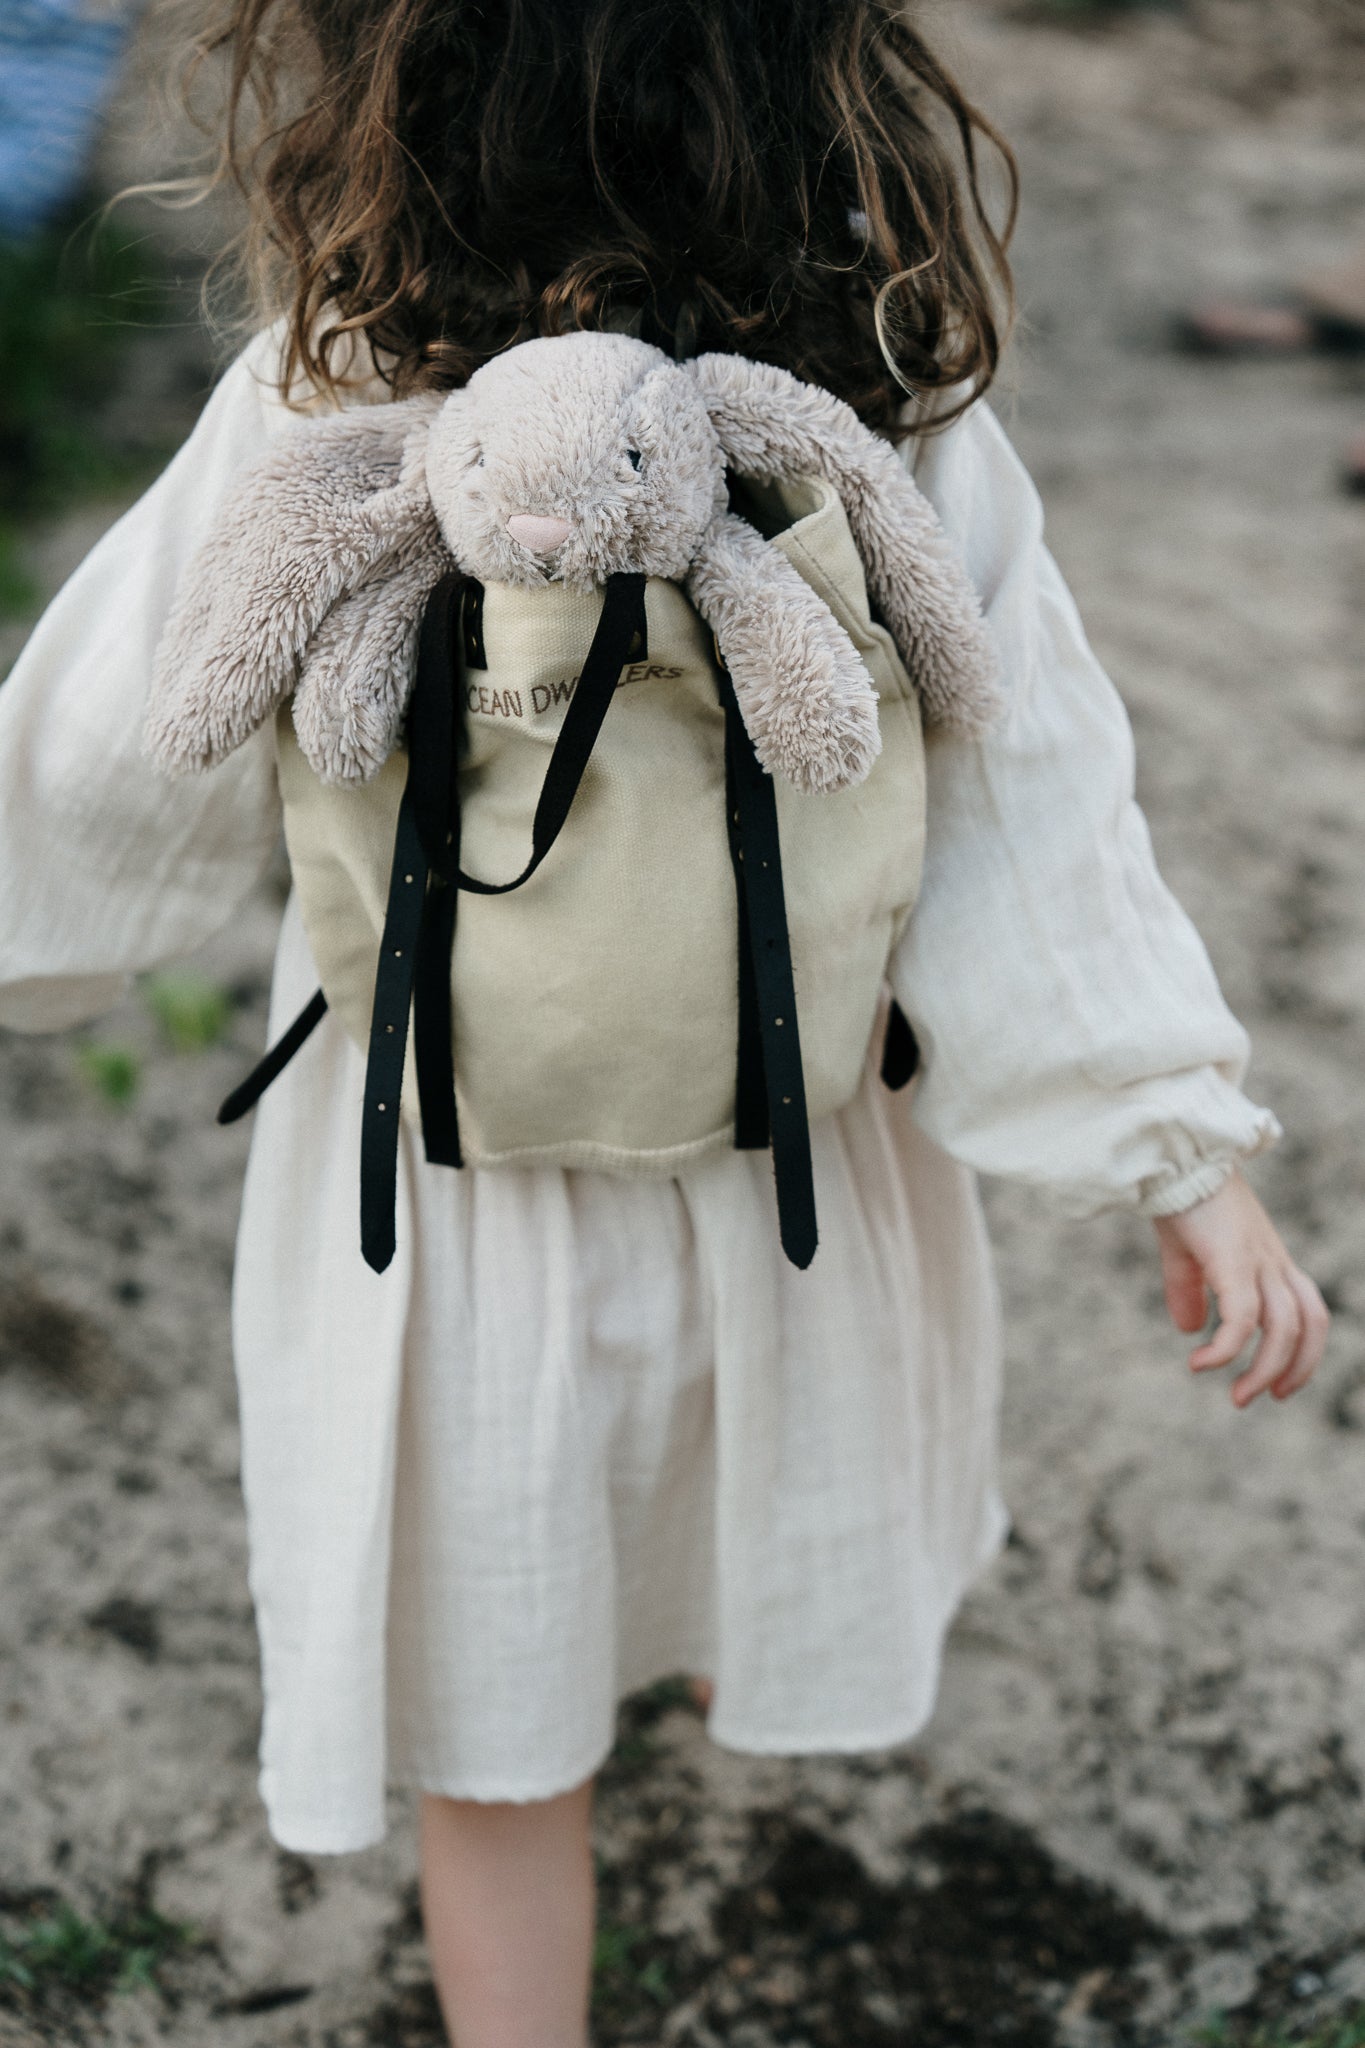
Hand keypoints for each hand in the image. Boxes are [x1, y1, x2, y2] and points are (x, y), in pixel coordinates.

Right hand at [1153, 1171, 1328, 1406]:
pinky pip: (1241, 1319)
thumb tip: (1188, 1330)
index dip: (1304, 1352)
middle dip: (1295, 1369)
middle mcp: (1272, 1261)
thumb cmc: (1180, 1197)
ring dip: (1264, 1370)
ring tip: (1237, 1396)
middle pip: (1309, 1323)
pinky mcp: (1233, 1260)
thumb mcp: (1185, 1252)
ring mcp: (1257, 1260)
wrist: (1172, 1157)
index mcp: (1268, 1258)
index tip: (1278, 1385)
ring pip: (1283, 1328)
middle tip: (1263, 1397)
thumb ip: (1188, 1290)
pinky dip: (1227, 1350)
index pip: (1309, 1311)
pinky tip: (1200, 1362)